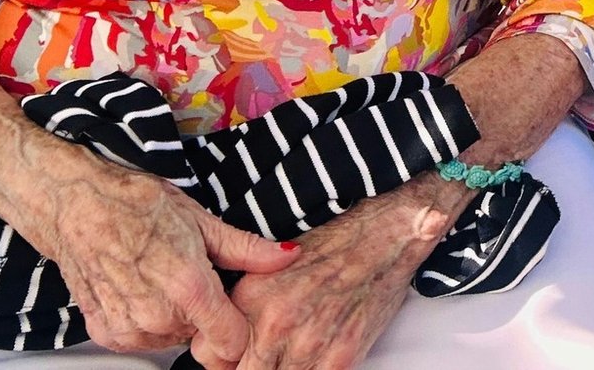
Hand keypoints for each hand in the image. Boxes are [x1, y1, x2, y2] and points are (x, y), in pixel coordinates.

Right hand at [11, 149, 296, 369]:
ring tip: (166, 276)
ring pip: (173, 339)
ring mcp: (128, 328)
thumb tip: (286, 255)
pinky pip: (142, 338)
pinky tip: (143, 286)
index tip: (240, 310)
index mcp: (188, 287)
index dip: (242, 328)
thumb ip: (246, 248)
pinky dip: (148, 320)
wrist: (76, 205)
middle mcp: (156, 315)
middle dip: (209, 313)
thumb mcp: (200, 219)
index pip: (231, 343)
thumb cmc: (135, 204)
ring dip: (177, 318)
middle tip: (198, 276)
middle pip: (203, 337)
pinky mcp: (106, 332)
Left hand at [232, 177, 471, 369]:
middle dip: (249, 367)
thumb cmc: (334, 248)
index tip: (236, 356)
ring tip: (295, 351)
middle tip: (268, 356)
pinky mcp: (338, 358)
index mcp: (251, 296)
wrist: (384, 237)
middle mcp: (273, 324)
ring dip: (282, 368)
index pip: (208, 354)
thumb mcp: (273, 266)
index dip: (221, 360)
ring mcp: (306, 345)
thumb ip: (249, 305)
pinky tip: (317, 356)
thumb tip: (229, 338)